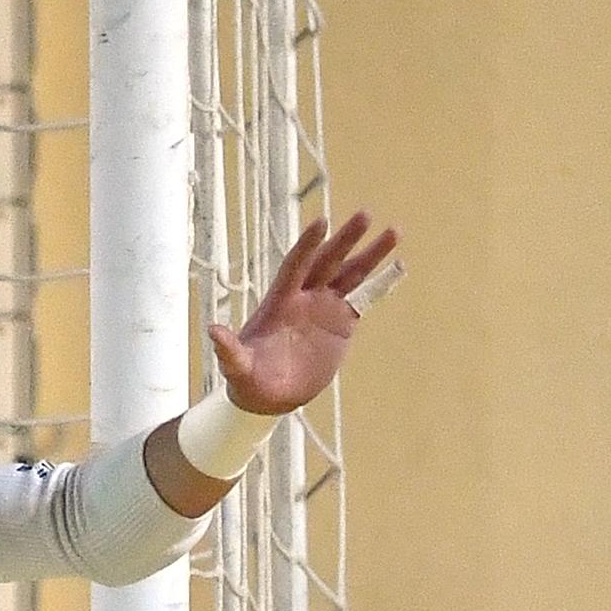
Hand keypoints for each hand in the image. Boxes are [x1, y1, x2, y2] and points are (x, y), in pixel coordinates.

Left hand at [207, 213, 399, 417]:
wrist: (270, 395)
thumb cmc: (248, 379)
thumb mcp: (238, 368)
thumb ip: (229, 351)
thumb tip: (212, 331)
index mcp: (280, 301)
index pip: (295, 266)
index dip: (307, 246)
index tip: (322, 223)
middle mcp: (304, 297)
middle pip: (327, 261)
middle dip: (345, 239)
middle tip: (366, 215)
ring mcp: (324, 306)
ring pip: (350, 273)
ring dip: (371, 254)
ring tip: (394, 231)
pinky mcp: (340, 321)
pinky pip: (363, 297)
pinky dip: (380, 284)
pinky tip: (399, 266)